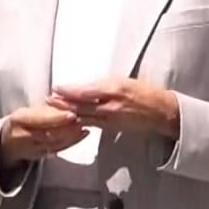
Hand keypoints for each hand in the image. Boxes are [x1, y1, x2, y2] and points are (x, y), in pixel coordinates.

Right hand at [0, 103, 89, 163]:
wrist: (7, 141)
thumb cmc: (21, 120)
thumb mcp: (27, 109)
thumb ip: (46, 107)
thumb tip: (67, 98)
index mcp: (19, 119)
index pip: (39, 119)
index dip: (56, 117)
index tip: (72, 113)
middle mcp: (23, 136)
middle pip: (48, 133)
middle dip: (67, 127)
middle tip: (83, 118)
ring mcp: (32, 148)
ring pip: (55, 143)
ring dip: (72, 134)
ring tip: (85, 124)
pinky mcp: (40, 155)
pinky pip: (59, 149)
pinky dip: (73, 141)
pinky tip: (84, 133)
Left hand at [50, 78, 180, 137]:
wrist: (161, 111)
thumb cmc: (144, 92)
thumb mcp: (123, 81)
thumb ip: (102, 84)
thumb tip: (83, 86)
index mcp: (113, 89)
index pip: (84, 91)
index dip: (68, 91)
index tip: (55, 88)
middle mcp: (109, 105)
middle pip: (80, 106)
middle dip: (62, 104)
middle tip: (47, 100)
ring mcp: (109, 119)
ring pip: (83, 116)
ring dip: (67, 114)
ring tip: (53, 110)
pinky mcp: (111, 128)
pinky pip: (91, 124)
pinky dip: (78, 122)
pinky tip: (69, 121)